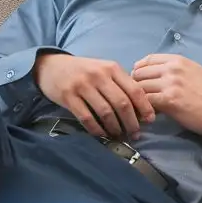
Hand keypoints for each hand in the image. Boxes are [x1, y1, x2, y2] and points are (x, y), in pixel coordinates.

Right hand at [33, 53, 155, 138]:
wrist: (51, 66)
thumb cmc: (83, 70)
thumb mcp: (104, 69)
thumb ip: (120, 83)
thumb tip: (140, 107)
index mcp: (111, 68)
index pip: (134, 89)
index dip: (145, 107)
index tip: (150, 120)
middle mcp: (98, 75)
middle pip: (122, 103)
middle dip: (132, 122)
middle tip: (135, 134)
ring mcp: (82, 86)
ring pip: (106, 112)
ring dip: (115, 128)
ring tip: (119, 135)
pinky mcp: (68, 97)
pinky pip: (87, 118)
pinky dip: (97, 129)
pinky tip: (102, 135)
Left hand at [132, 54, 201, 147]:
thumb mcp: (195, 72)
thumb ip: (176, 69)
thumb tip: (156, 72)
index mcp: (178, 60)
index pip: (148, 59)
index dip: (139, 69)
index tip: (137, 78)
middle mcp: (173, 69)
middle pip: (140, 72)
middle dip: (134, 84)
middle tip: (136, 96)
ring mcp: (170, 84)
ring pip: (140, 87)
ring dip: (137, 98)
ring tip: (138, 106)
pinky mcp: (168, 100)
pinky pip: (146, 101)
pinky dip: (142, 108)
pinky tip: (145, 113)